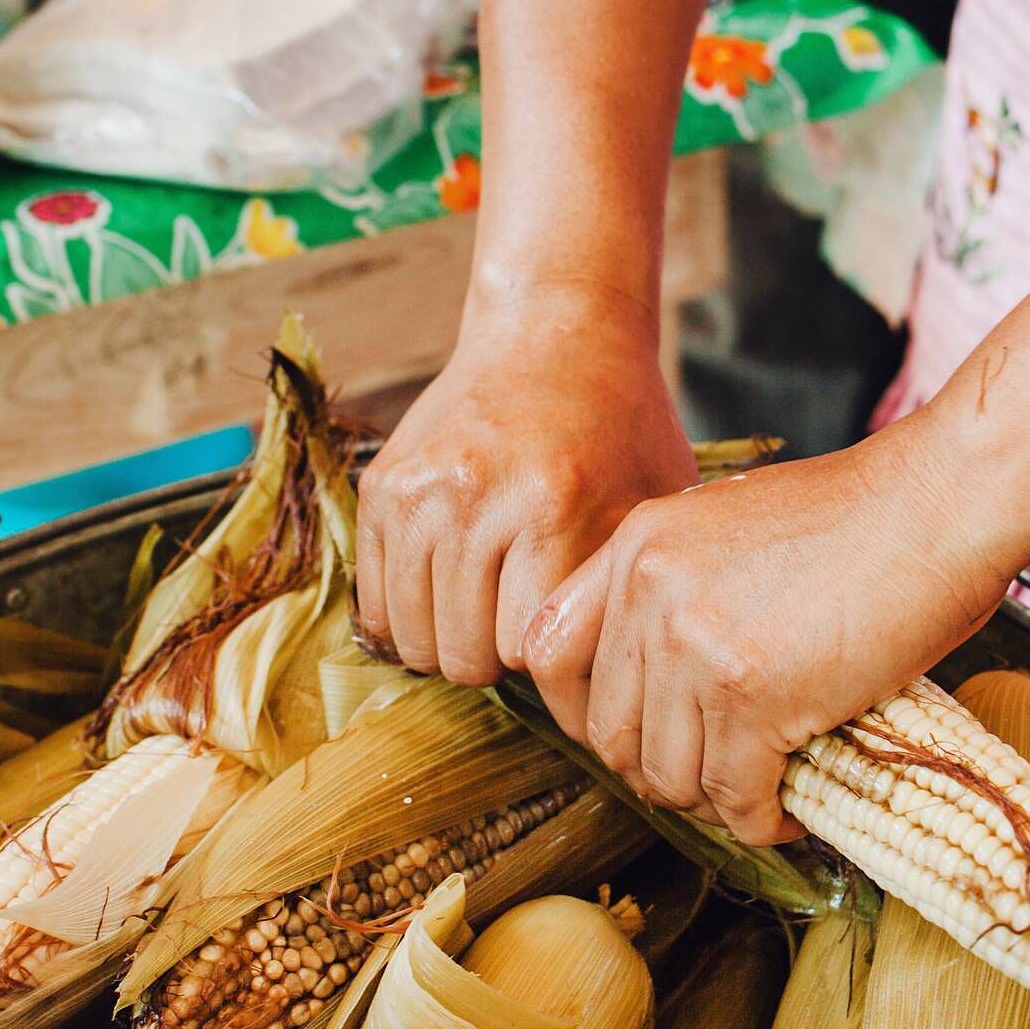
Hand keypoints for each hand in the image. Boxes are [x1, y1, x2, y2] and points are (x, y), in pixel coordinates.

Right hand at [355, 289, 695, 684]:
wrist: (554, 333)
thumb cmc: (620, 428)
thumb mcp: (653, 505)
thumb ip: (624, 596)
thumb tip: (608, 695)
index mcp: (554, 508)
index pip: (529, 654)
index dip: (554, 665)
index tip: (571, 647)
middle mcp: (476, 497)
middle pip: (466, 656)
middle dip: (499, 660)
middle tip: (526, 624)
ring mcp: (419, 491)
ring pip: (415, 640)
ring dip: (452, 639)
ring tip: (490, 606)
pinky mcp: (381, 486)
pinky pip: (376, 604)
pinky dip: (411, 613)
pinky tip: (452, 588)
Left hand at [522, 417, 1021, 844]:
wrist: (942, 501)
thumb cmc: (865, 516)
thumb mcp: (733, 525)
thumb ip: (683, 590)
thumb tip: (669, 689)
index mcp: (638, 544)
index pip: (548, 651)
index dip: (581, 714)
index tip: (629, 738)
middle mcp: (648, 591)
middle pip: (608, 734)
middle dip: (660, 772)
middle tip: (715, 779)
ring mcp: (695, 643)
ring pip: (669, 777)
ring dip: (716, 802)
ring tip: (761, 794)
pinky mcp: (752, 694)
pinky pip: (734, 796)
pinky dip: (763, 820)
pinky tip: (793, 809)